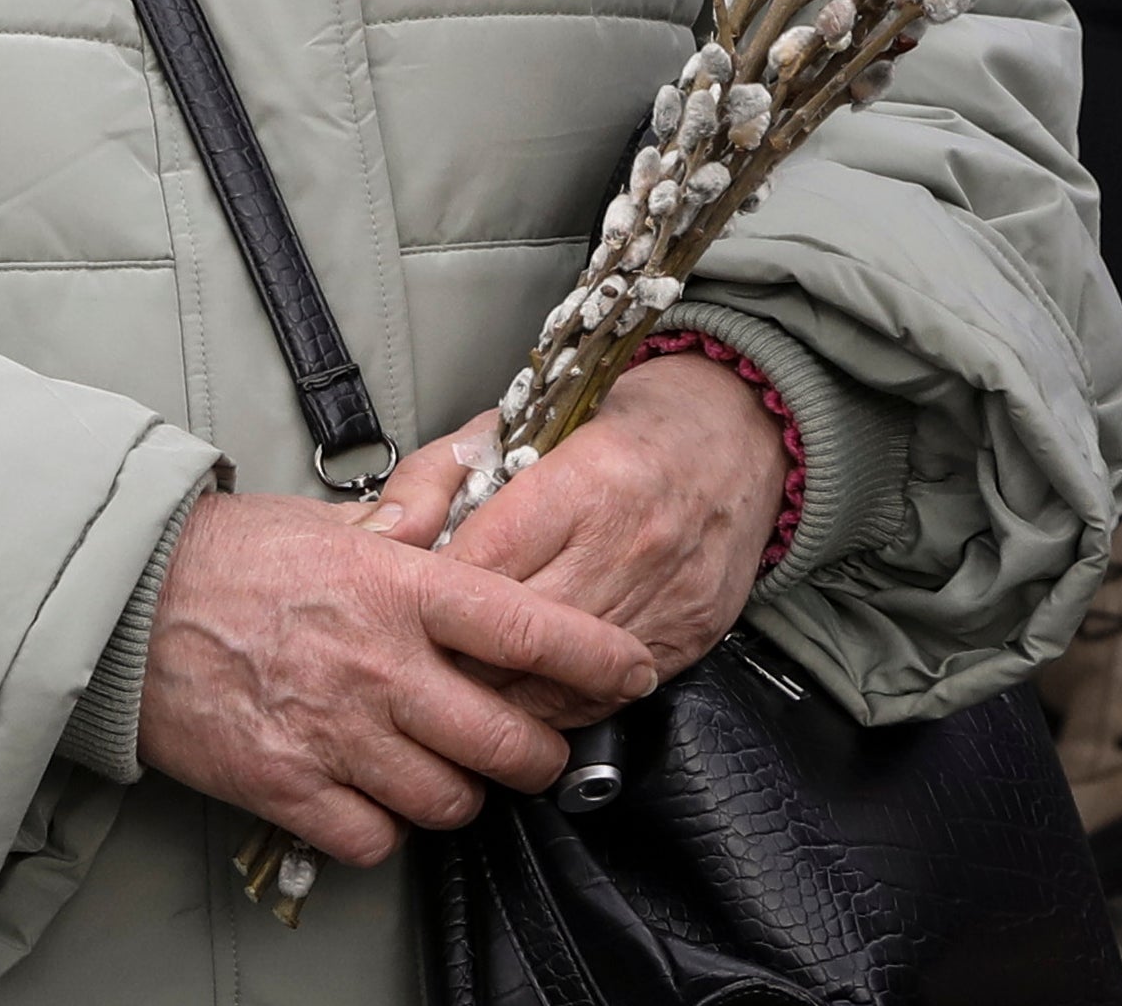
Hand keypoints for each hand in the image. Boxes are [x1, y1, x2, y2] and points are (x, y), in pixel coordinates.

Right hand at [133, 488, 658, 862]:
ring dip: (456, 792)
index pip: (526, 627)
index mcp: (394, 588)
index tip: (631, 669)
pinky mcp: (288, 787)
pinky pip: (376, 839)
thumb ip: (412, 518)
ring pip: (450, 801)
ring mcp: (334, 733)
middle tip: (528, 745)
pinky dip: (382, 828)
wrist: (117, 602)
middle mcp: (377, 665)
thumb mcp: (326, 521)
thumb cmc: (224, 557)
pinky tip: (370, 794)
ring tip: (438, 768)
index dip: (597, 657)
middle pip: (509, 742)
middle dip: (536, 754)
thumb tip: (479, 467)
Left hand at [365, 351, 789, 708]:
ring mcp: (664, 598)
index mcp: (585, 479)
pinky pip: (607, 697)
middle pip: (520, 629)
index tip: (399, 598)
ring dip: (499, 689)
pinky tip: (521, 692)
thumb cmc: (621, 424)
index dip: (433, 589)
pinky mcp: (688, 638)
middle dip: (456, 650)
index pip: (486, 559)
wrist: (738, 436)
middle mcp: (629, 545)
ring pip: (560, 677)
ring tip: (455, 685)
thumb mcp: (522, 419)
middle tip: (414, 654)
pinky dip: (555, 701)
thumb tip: (384, 533)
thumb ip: (442, 473)